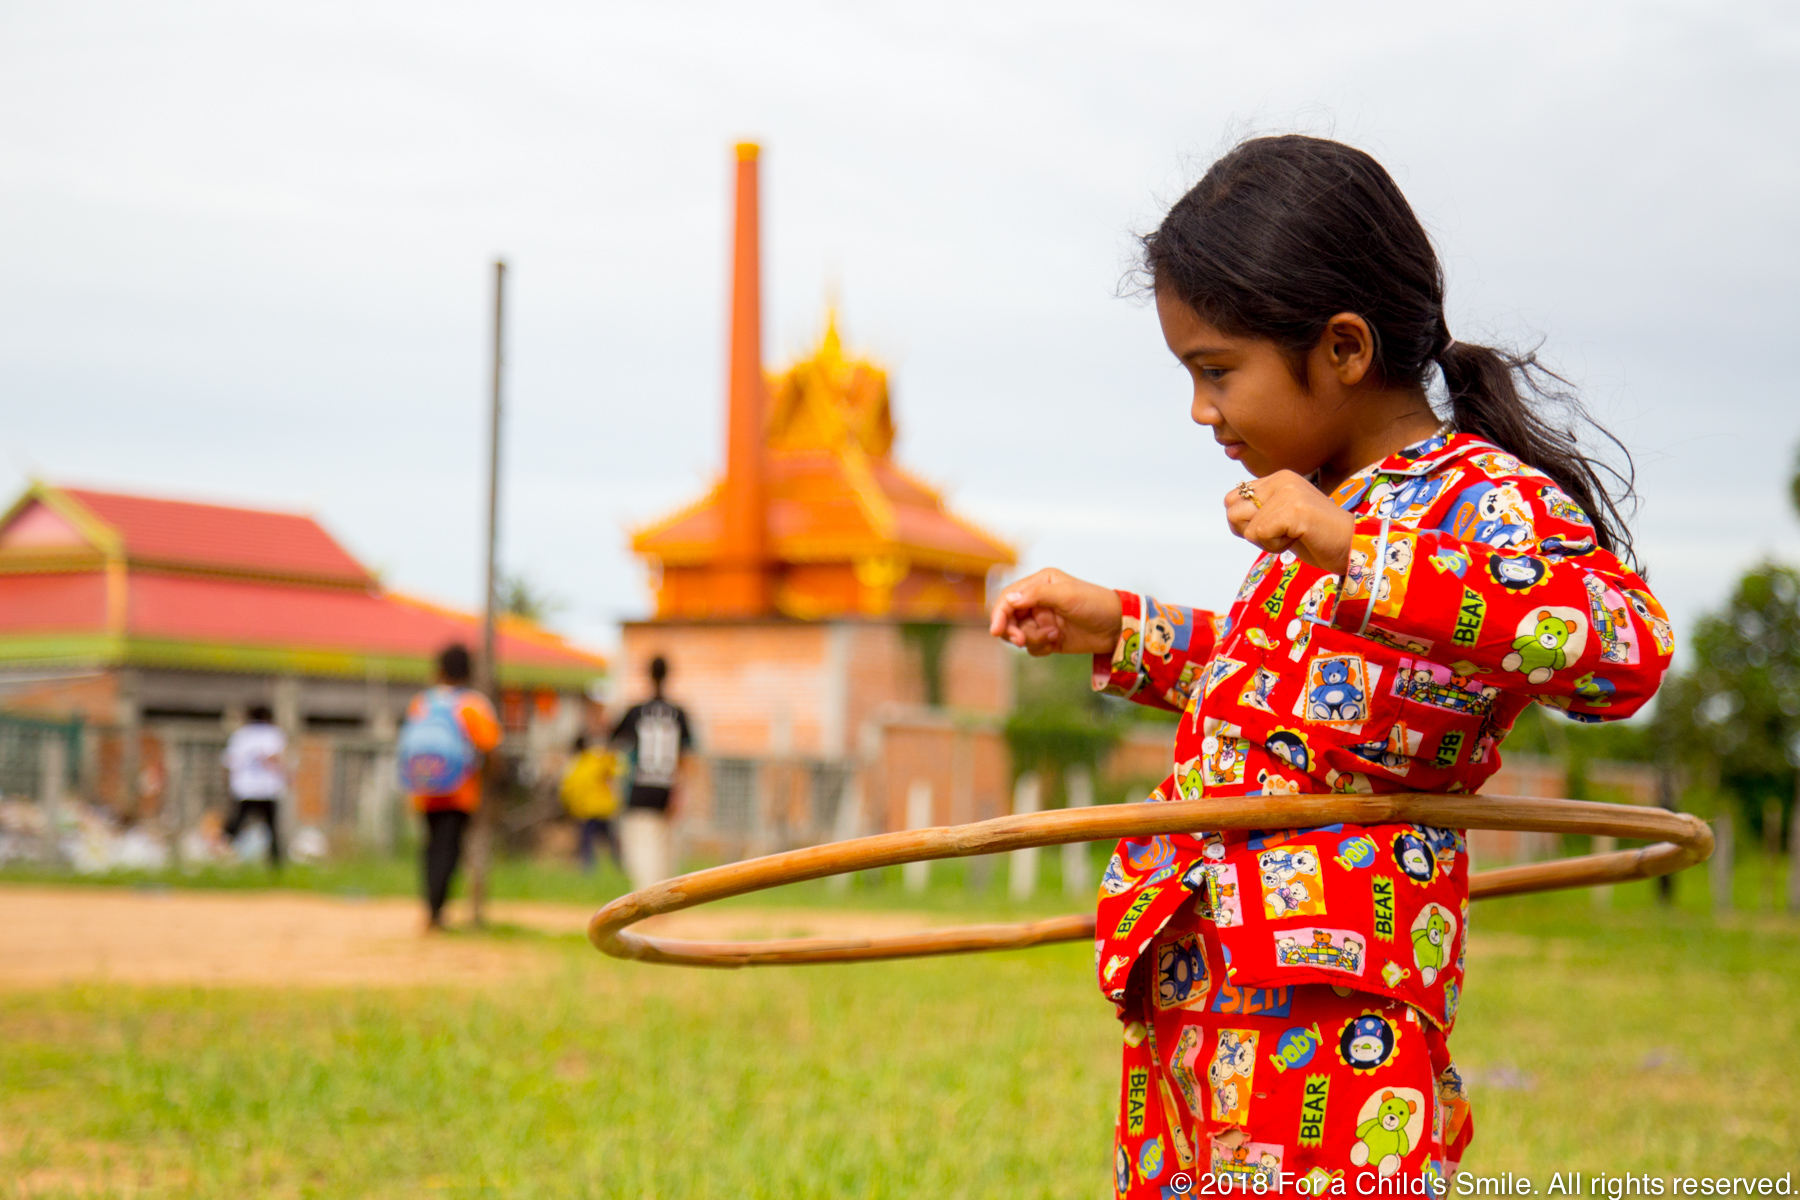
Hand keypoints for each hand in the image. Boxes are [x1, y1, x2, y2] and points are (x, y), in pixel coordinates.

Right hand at [989, 568, 1123, 656]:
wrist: (1118, 627)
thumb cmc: (1095, 604)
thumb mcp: (1067, 595)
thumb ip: (1037, 595)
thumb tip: (1009, 598)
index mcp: (1040, 583)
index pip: (1009, 598)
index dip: (999, 613)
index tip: (997, 630)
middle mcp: (1037, 600)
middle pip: (1009, 618)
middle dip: (1012, 630)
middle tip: (1021, 640)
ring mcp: (1043, 620)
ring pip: (1020, 634)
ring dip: (1032, 639)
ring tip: (1053, 637)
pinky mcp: (1049, 637)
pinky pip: (1032, 646)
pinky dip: (1040, 647)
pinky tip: (1057, 642)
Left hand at [1224, 471, 1354, 574]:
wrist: (1351, 547)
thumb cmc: (1315, 537)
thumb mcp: (1279, 518)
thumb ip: (1256, 511)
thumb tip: (1230, 511)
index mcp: (1277, 478)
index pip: (1232, 499)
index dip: (1244, 523)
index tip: (1273, 528)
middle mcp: (1281, 479)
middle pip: (1232, 510)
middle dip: (1251, 532)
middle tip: (1282, 534)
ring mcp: (1288, 492)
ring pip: (1246, 526)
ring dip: (1266, 541)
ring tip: (1292, 535)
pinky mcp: (1293, 509)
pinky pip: (1259, 535)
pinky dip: (1275, 546)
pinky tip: (1298, 539)